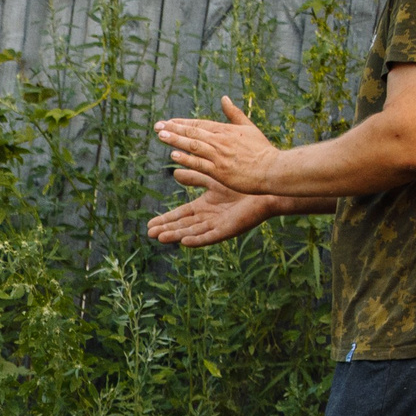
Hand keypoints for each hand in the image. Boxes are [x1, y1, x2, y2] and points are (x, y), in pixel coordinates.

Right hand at [146, 178, 273, 246]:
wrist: (266, 186)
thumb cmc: (243, 182)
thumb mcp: (212, 178)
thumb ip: (194, 177)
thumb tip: (175, 173)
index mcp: (205, 206)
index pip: (181, 215)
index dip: (166, 219)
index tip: (150, 224)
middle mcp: (209, 218)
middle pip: (183, 226)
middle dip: (167, 229)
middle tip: (149, 234)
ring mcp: (218, 225)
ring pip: (193, 232)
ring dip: (177, 236)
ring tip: (161, 238)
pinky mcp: (229, 229)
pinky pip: (210, 236)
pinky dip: (198, 240)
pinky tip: (185, 242)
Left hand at [155, 96, 280, 195]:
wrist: (273, 169)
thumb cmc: (262, 151)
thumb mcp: (249, 127)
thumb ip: (234, 113)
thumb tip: (224, 98)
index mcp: (226, 130)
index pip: (199, 124)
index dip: (182, 123)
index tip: (167, 122)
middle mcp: (220, 141)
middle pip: (193, 132)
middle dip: (173, 128)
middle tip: (157, 126)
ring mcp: (219, 155)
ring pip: (193, 145)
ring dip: (176, 140)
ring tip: (161, 135)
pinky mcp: (220, 171)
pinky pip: (200, 163)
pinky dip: (187, 158)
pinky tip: (174, 155)